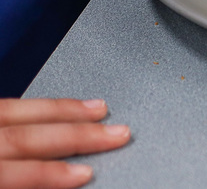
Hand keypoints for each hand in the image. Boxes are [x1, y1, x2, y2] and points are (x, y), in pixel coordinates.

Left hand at [0, 98, 129, 188]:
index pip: (16, 171)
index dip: (52, 172)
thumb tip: (67, 182)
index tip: (86, 173)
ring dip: (66, 110)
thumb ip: (24, 187)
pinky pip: (9, 104)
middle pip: (25, 136)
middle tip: (117, 134)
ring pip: (18, 109)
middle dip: (77, 135)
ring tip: (100, 109)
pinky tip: (60, 106)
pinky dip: (40, 104)